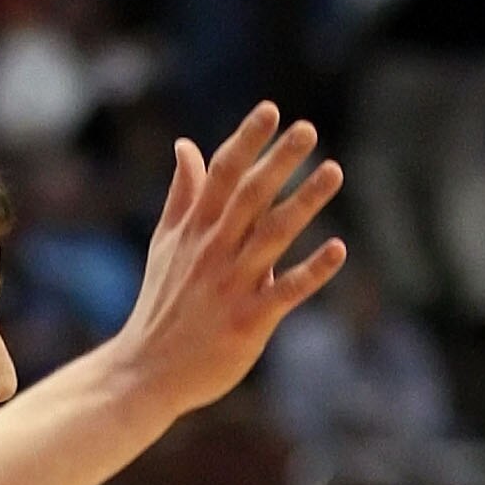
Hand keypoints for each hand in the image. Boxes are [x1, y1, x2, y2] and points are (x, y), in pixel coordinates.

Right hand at [113, 103, 344, 421]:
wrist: (146, 372)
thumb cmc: (160, 306)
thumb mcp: (165, 244)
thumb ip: (182, 194)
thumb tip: (186, 145)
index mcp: (195, 230)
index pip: (222, 174)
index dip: (247, 140)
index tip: (271, 111)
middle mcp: (214, 251)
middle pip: (250, 196)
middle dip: (279, 160)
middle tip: (308, 129)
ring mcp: (231, 286)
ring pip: (272, 236)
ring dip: (304, 203)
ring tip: (334, 172)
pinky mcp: (248, 322)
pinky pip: (285, 292)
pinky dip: (312, 271)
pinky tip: (338, 250)